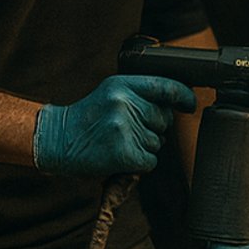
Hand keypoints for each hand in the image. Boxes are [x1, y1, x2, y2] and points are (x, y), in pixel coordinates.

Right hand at [33, 76, 196, 176]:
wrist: (58, 140)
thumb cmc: (88, 118)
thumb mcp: (111, 93)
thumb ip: (140, 94)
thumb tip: (176, 105)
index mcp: (122, 85)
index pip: (165, 86)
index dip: (183, 95)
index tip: (190, 104)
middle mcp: (124, 103)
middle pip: (164, 119)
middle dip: (154, 128)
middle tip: (128, 130)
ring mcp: (124, 128)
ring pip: (158, 142)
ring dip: (145, 146)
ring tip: (119, 141)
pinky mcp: (123, 153)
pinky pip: (150, 160)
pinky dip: (140, 163)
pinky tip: (120, 156)